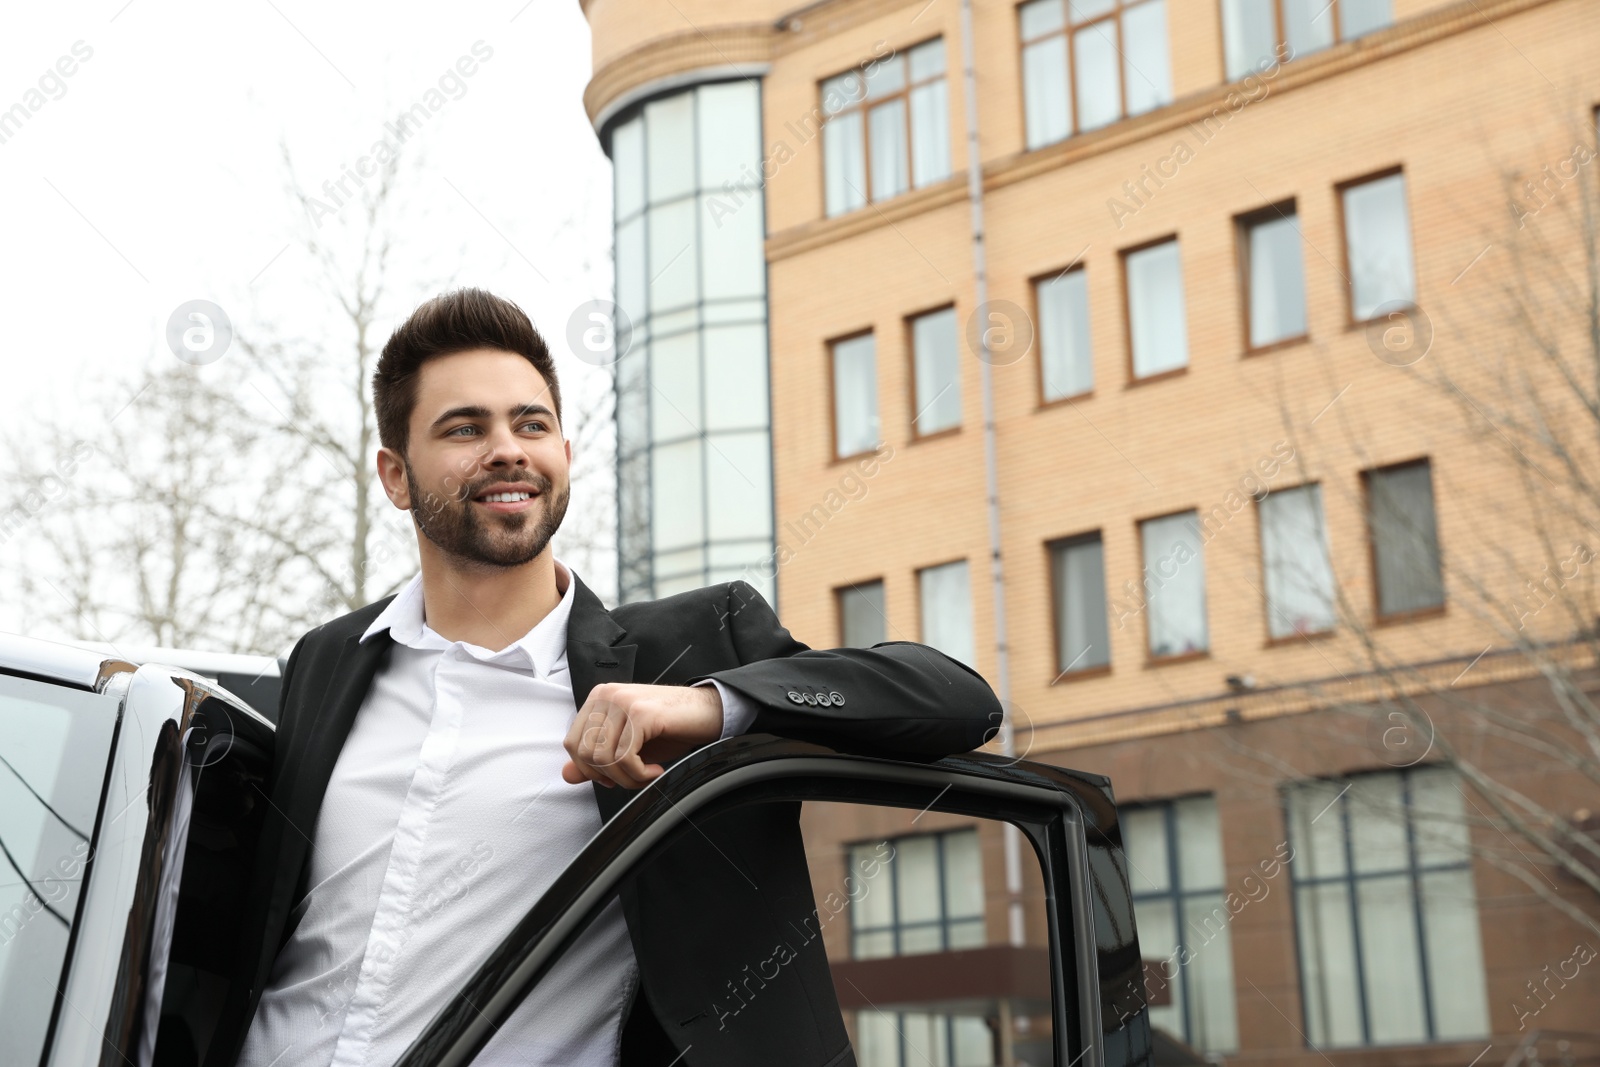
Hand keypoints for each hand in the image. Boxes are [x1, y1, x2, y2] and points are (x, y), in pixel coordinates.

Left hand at [561, 682, 723, 788]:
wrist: (708, 713)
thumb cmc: (670, 728)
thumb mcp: (628, 747)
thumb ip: (596, 760)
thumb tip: (568, 775)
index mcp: (599, 699)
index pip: (572, 744)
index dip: (590, 770)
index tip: (615, 777)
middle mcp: (606, 695)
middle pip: (585, 754)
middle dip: (610, 777)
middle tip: (635, 778)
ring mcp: (622, 701)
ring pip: (604, 758)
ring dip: (627, 778)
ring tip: (647, 776)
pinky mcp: (640, 712)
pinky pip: (624, 757)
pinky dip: (638, 774)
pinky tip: (654, 772)